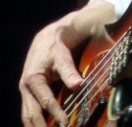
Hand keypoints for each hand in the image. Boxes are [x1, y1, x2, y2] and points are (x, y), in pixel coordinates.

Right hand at [19, 1, 115, 126]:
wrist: (47, 39)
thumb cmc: (54, 47)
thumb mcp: (62, 58)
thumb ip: (70, 72)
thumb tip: (79, 85)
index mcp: (33, 79)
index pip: (46, 102)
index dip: (56, 114)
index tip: (65, 124)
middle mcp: (25, 87)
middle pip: (31, 114)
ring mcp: (26, 91)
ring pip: (27, 115)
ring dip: (36, 126)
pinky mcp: (29, 92)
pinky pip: (30, 110)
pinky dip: (36, 120)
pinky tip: (44, 126)